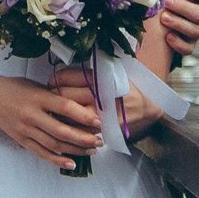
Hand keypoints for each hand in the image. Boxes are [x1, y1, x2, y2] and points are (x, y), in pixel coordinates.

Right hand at [0, 69, 102, 169]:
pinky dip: (57, 160)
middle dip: (83, 138)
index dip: (82, 115)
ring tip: (92, 150)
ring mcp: (25, 129)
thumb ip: (54, 96)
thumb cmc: (15, 88)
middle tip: (99, 141)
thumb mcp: (35, 86)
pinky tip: (71, 163)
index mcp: (37, 97)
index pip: (64, 107)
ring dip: (75, 149)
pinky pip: (41, 153)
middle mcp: (31, 114)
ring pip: (53, 144)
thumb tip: (80, 108)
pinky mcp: (21, 139)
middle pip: (60, 130)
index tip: (98, 121)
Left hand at [49, 66, 163, 137]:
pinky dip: (72, 125)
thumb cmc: (128, 86)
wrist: (149, 105)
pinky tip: (68, 122)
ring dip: (59, 112)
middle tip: (50, 95)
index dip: (56, 79)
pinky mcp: (104, 127)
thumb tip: (65, 69)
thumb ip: (92, 71)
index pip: (70, 77)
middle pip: (66, 96)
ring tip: (55, 109)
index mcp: (100, 78)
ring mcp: (101, 113)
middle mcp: (100, 95)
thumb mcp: (112, 72)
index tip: (51, 81)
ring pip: (70, 114)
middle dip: (54, 95)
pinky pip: (81, 128)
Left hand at [160, 0, 198, 57]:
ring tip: (164, 17)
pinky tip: (167, 37)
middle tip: (167, 1)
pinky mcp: (188, 46)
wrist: (163, 19)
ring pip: (196, 31)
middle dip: (184, 7)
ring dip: (179, 24)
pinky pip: (189, 49)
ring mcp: (197, 32)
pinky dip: (179, 44)